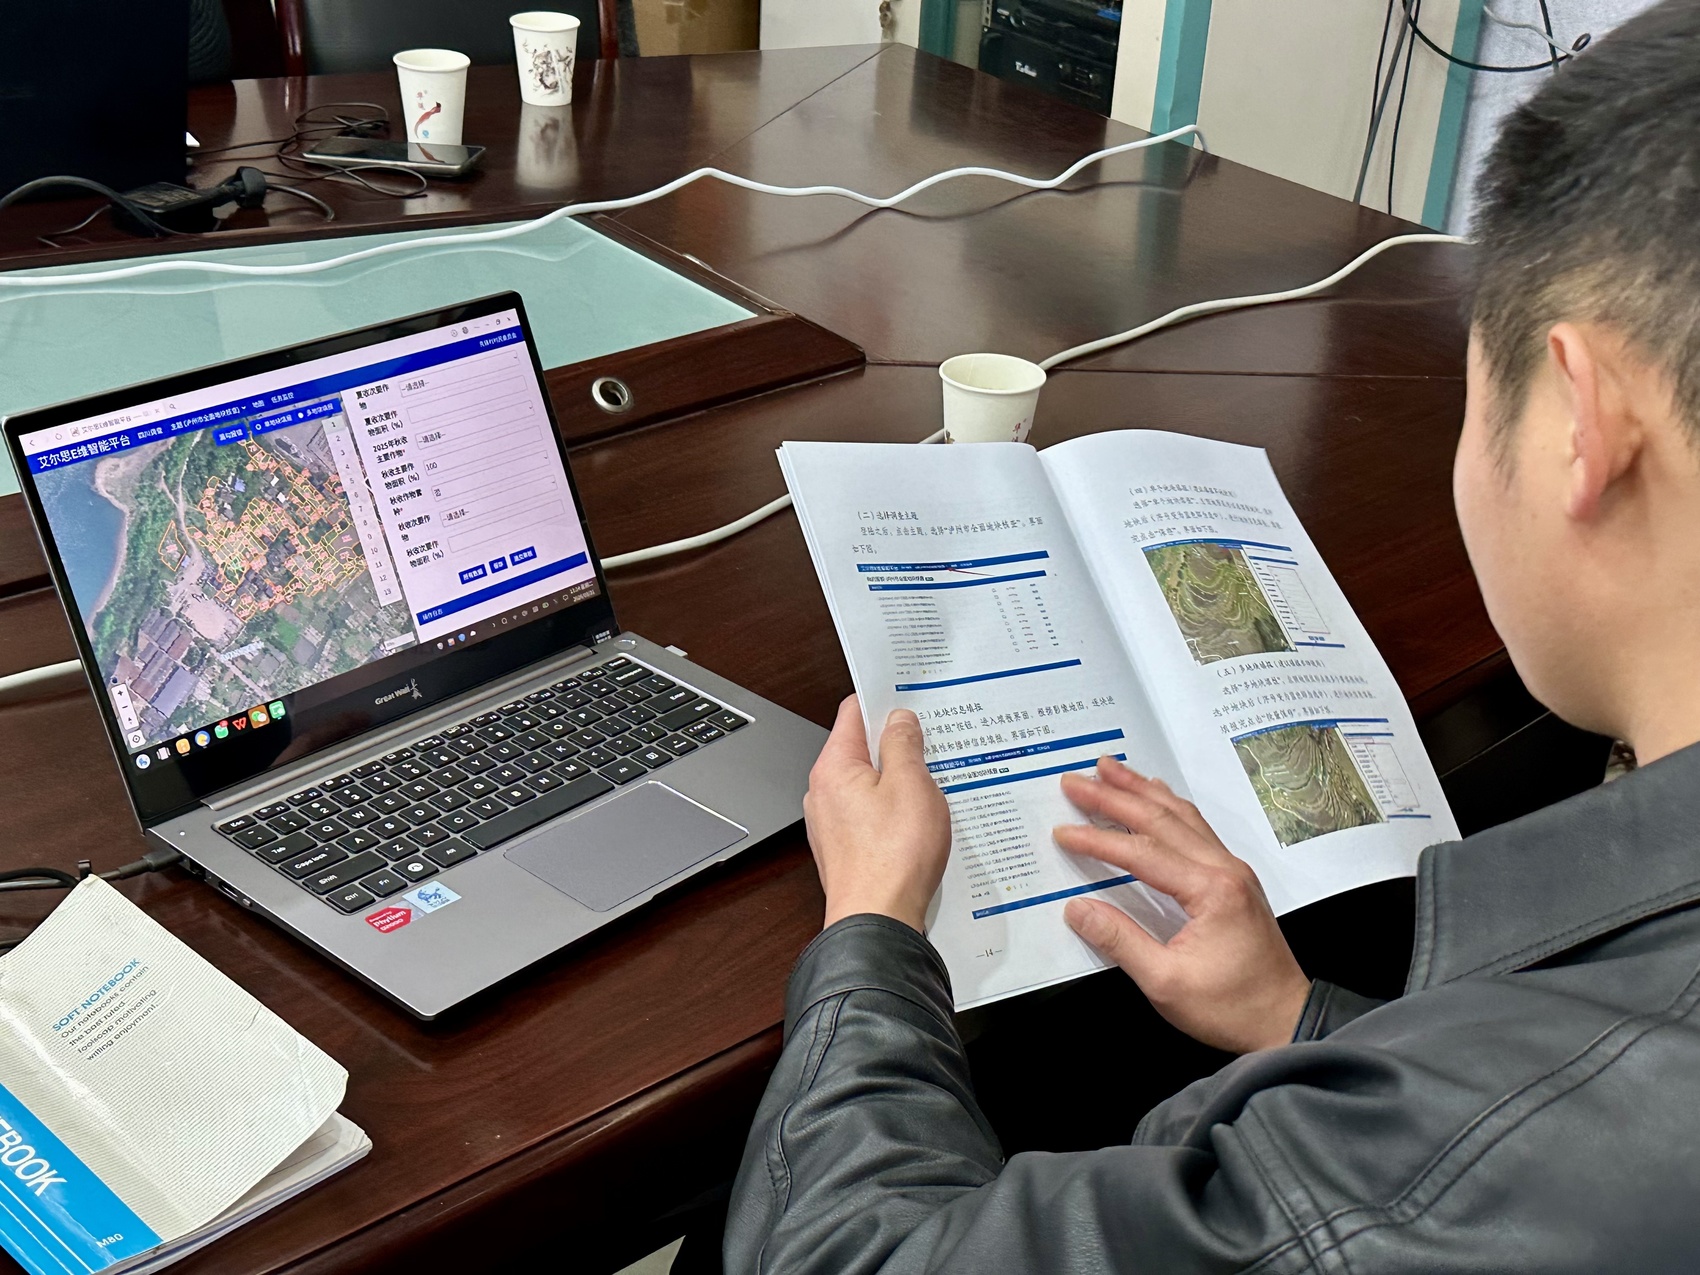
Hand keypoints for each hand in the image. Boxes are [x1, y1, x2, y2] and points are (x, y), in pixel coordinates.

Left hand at [805, 695, 952, 933]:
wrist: (878, 923)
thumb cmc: (893, 857)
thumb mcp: (911, 785)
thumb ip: (904, 745)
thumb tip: (899, 720)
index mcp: (833, 767)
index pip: (852, 713)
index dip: (882, 700)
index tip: (909, 697)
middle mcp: (823, 793)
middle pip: (860, 750)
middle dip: (895, 744)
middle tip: (932, 742)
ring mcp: (832, 823)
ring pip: (867, 785)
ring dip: (898, 781)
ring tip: (932, 784)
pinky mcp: (845, 849)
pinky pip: (869, 815)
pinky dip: (893, 811)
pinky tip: (918, 821)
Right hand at [1054, 758, 1310, 1052]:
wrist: (1286, 1022)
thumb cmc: (1229, 1009)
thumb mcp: (1166, 983)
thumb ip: (1120, 940)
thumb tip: (1075, 908)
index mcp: (1209, 890)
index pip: (1141, 853)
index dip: (1098, 841)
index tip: (1062, 832)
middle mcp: (1224, 868)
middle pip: (1162, 820)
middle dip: (1115, 797)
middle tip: (1076, 780)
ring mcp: (1233, 870)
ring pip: (1183, 816)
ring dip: (1143, 791)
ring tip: (1110, 769)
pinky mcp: (1235, 880)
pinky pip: (1197, 829)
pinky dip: (1169, 807)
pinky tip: (1156, 796)